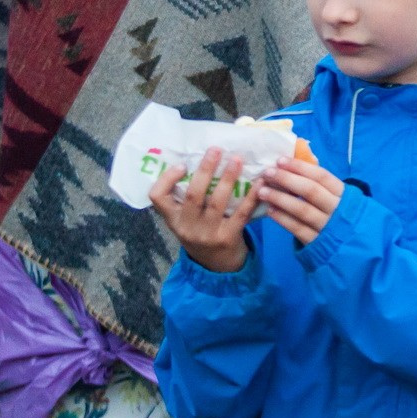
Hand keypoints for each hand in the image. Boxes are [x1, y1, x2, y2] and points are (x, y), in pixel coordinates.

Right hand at [148, 147, 261, 272]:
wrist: (218, 267)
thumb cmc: (201, 234)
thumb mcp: (186, 221)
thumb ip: (187, 199)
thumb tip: (199, 160)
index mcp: (173, 219)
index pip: (157, 197)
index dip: (167, 178)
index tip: (183, 164)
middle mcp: (187, 227)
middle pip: (193, 194)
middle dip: (205, 169)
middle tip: (216, 150)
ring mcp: (207, 234)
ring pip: (217, 202)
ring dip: (228, 178)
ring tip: (237, 160)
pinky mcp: (228, 238)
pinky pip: (240, 213)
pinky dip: (250, 196)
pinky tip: (259, 182)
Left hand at [256, 156, 345, 245]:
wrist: (352, 246)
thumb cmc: (340, 214)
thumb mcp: (338, 197)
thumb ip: (321, 184)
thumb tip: (297, 164)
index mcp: (343, 194)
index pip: (321, 176)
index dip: (300, 167)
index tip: (280, 161)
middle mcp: (336, 209)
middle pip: (310, 191)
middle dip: (287, 179)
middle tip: (267, 173)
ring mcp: (327, 227)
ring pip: (302, 210)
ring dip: (280, 199)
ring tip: (262, 191)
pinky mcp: (317, 242)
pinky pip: (297, 229)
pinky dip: (283, 219)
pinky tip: (270, 210)